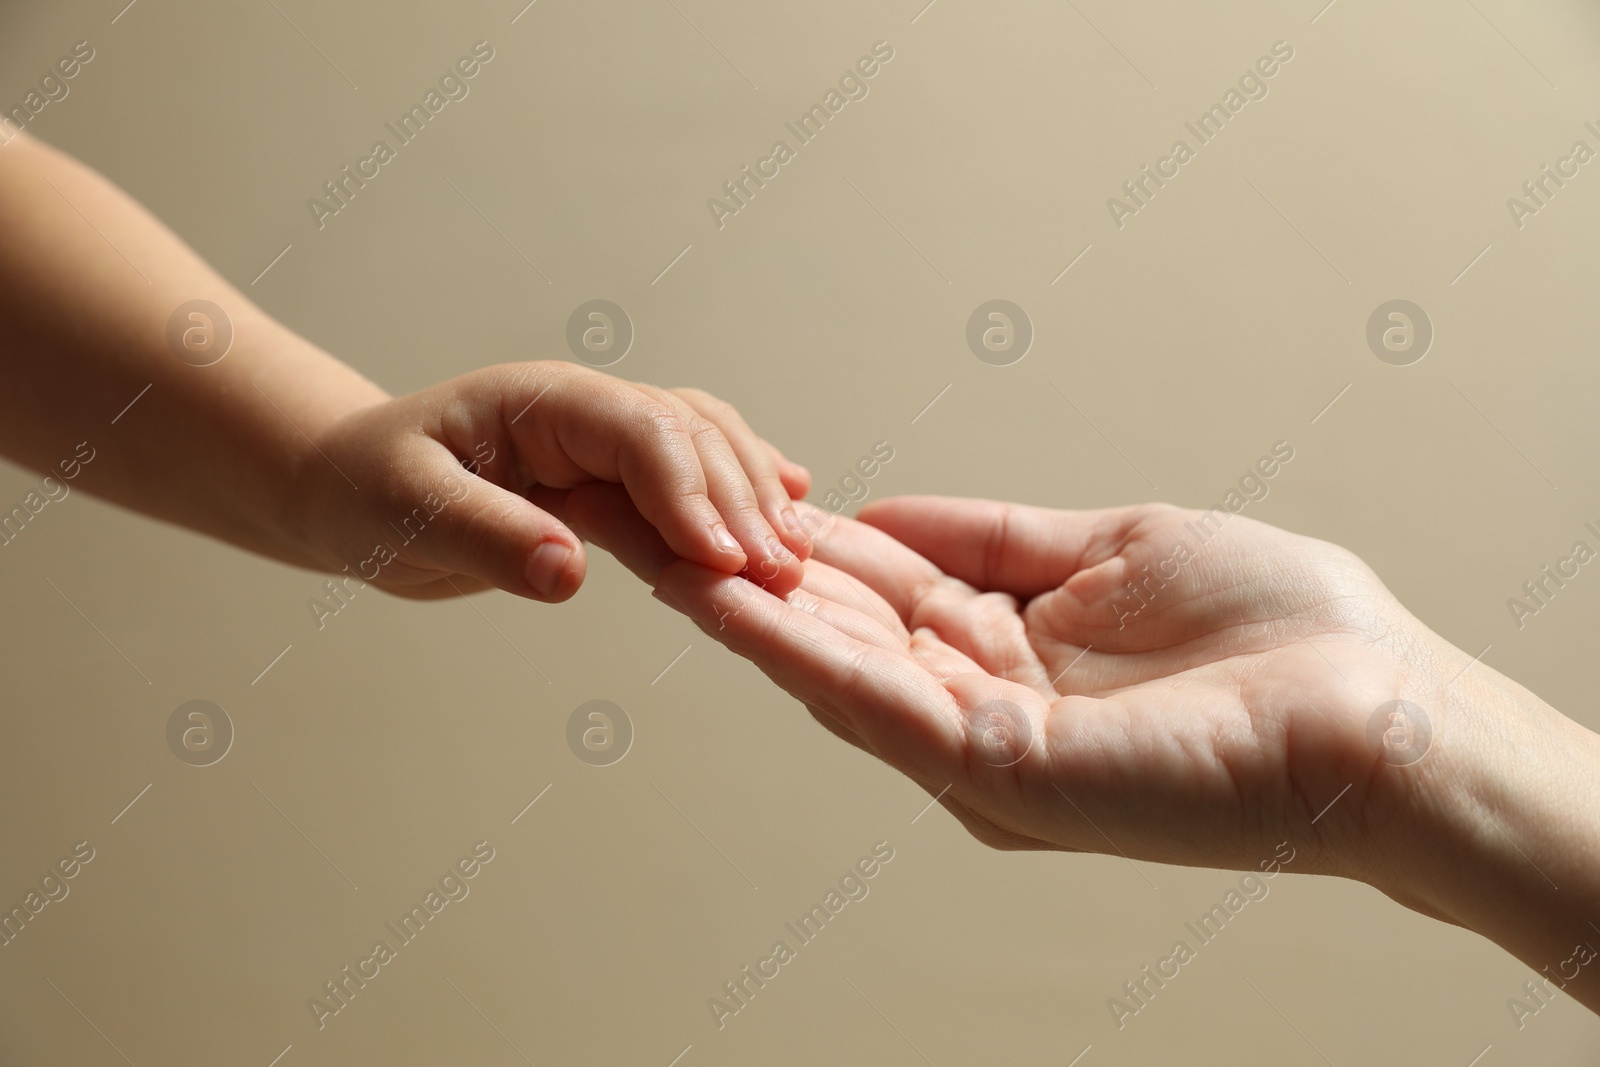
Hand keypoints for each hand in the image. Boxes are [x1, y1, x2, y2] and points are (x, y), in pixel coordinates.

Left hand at [292, 363, 811, 601]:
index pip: (642, 432)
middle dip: (740, 504)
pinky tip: (789, 506)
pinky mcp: (611, 473)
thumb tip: (567, 573)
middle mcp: (588, 409)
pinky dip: (741, 489)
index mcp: (543, 401)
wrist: (350, 487)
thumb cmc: (365, 490)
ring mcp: (605, 438)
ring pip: (706, 449)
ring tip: (792, 561)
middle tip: (779, 577)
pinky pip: (692, 469)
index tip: (722, 560)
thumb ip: (485, 538)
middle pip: (692, 438)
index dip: (690, 493)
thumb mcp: (406, 515)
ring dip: (752, 500)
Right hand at [576, 491, 1467, 876]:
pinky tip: (732, 602)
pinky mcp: (1001, 770)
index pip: (877, 590)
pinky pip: (879, 701)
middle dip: (745, 578)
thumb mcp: (1108, 547)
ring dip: (745, 613)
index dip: (799, 542)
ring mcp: (985, 747)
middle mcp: (981, 706)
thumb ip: (989, 539)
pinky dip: (798, 650)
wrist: (1373, 709)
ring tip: (657, 552)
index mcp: (1008, 652)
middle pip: (838, 633)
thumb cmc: (1276, 633)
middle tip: (650, 520)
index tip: (724, 496)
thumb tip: (883, 512)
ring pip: (836, 669)